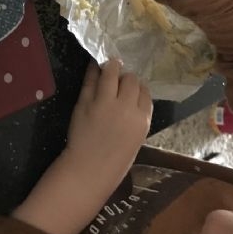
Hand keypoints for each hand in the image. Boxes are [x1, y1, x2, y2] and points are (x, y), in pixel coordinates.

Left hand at [12, 61, 151, 233]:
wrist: (89, 169)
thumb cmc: (114, 161)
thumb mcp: (135, 139)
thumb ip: (136, 118)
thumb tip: (133, 99)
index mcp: (142, 120)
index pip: (145, 93)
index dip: (139, 88)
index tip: (133, 88)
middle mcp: (127, 107)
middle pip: (132, 80)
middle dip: (127, 77)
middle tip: (121, 76)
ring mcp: (106, 102)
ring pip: (112, 73)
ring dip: (112, 66)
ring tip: (109, 64)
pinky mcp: (86, 101)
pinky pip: (91, 79)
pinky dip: (93, 70)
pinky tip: (94, 67)